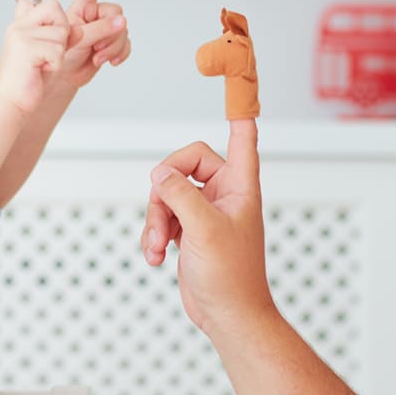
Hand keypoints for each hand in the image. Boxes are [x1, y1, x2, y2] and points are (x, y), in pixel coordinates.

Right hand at [0, 0, 69, 114]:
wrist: (11, 102)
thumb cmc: (28, 80)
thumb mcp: (47, 53)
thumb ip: (61, 37)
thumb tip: (79, 29)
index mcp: (22, 24)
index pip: (51, 6)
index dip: (61, 21)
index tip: (54, 41)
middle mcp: (19, 26)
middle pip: (58, 14)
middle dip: (62, 37)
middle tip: (47, 56)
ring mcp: (21, 35)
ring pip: (61, 35)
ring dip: (58, 55)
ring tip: (41, 65)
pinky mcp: (26, 48)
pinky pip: (57, 51)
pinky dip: (55, 64)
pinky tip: (40, 71)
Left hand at [51, 0, 131, 89]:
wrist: (60, 80)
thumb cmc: (57, 57)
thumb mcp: (75, 39)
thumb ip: (99, 28)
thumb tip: (122, 20)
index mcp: (82, 8)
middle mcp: (95, 17)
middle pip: (116, 15)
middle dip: (110, 33)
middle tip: (97, 46)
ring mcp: (104, 31)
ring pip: (123, 31)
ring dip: (113, 47)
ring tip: (98, 57)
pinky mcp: (111, 46)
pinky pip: (126, 44)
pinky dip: (121, 54)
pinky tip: (110, 61)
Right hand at [141, 120, 273, 335]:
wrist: (228, 316)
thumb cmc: (231, 276)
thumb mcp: (203, 229)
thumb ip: (180, 193)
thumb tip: (160, 172)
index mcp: (240, 185)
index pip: (242, 137)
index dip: (239, 111)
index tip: (235, 78)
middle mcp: (224, 194)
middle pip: (185, 164)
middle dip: (164, 190)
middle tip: (163, 215)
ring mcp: (205, 213)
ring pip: (167, 193)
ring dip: (155, 219)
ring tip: (157, 246)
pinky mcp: (189, 232)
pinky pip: (162, 217)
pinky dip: (153, 234)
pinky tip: (156, 257)